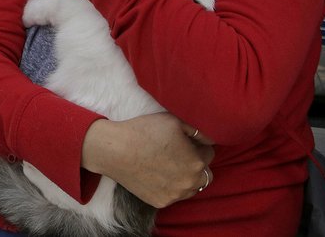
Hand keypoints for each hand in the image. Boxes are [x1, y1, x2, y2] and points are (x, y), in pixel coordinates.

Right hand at [82, 113, 214, 207]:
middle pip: (204, 175)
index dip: (197, 146)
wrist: (115, 150)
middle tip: (179, 155)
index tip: (185, 142)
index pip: (209, 154)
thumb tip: (209, 140)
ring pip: (190, 188)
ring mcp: (176, 195)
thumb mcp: (174, 122)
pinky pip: (173, 195)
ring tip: (167, 165)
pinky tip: (155, 174)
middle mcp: (190, 183)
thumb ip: (197, 131)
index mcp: (197, 162)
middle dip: (196, 165)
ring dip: (185, 178)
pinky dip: (169, 186)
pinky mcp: (161, 202)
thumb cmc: (144, 131)